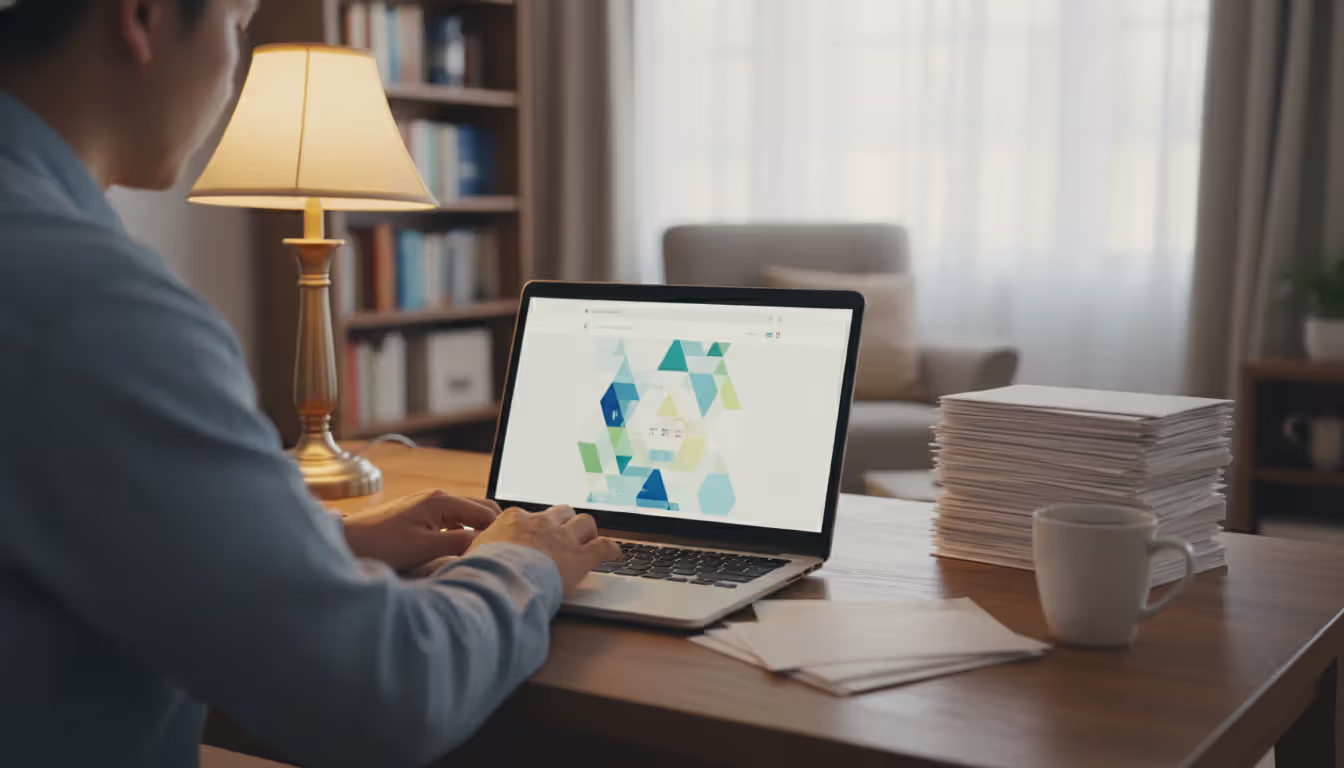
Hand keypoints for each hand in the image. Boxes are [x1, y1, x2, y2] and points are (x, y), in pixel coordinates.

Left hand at [343, 490, 499, 570]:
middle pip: (481, 509)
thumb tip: (487, 543)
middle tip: (493, 554)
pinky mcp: (420, 514)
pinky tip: (457, 550)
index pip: (488, 513)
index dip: (497, 533)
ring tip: (478, 554)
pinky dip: (461, 532)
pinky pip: (451, 520)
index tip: (500, 554)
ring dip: (476, 532)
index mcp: (443, 500)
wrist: (347, 541)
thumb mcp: (425, 548)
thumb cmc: (382, 544)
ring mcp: (429, 503)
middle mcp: (439, 496)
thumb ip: (459, 542)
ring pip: (467, 515)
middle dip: (491, 530)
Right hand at [468, 505, 621, 592]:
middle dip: (564, 520)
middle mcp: (540, 522)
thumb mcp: (466, 560)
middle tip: (566, 531)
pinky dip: (612, 550)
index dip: (532, 525)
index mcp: (512, 520)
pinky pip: (605, 546)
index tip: (533, 533)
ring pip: (584, 522)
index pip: (526, 515)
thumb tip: (442, 569)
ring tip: (589, 539)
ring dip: (587, 531)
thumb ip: (465, 558)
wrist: (502, 583)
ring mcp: (562, 537)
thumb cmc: (481, 574)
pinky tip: (616, 555)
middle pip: (560, 511)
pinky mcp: (580, 556)